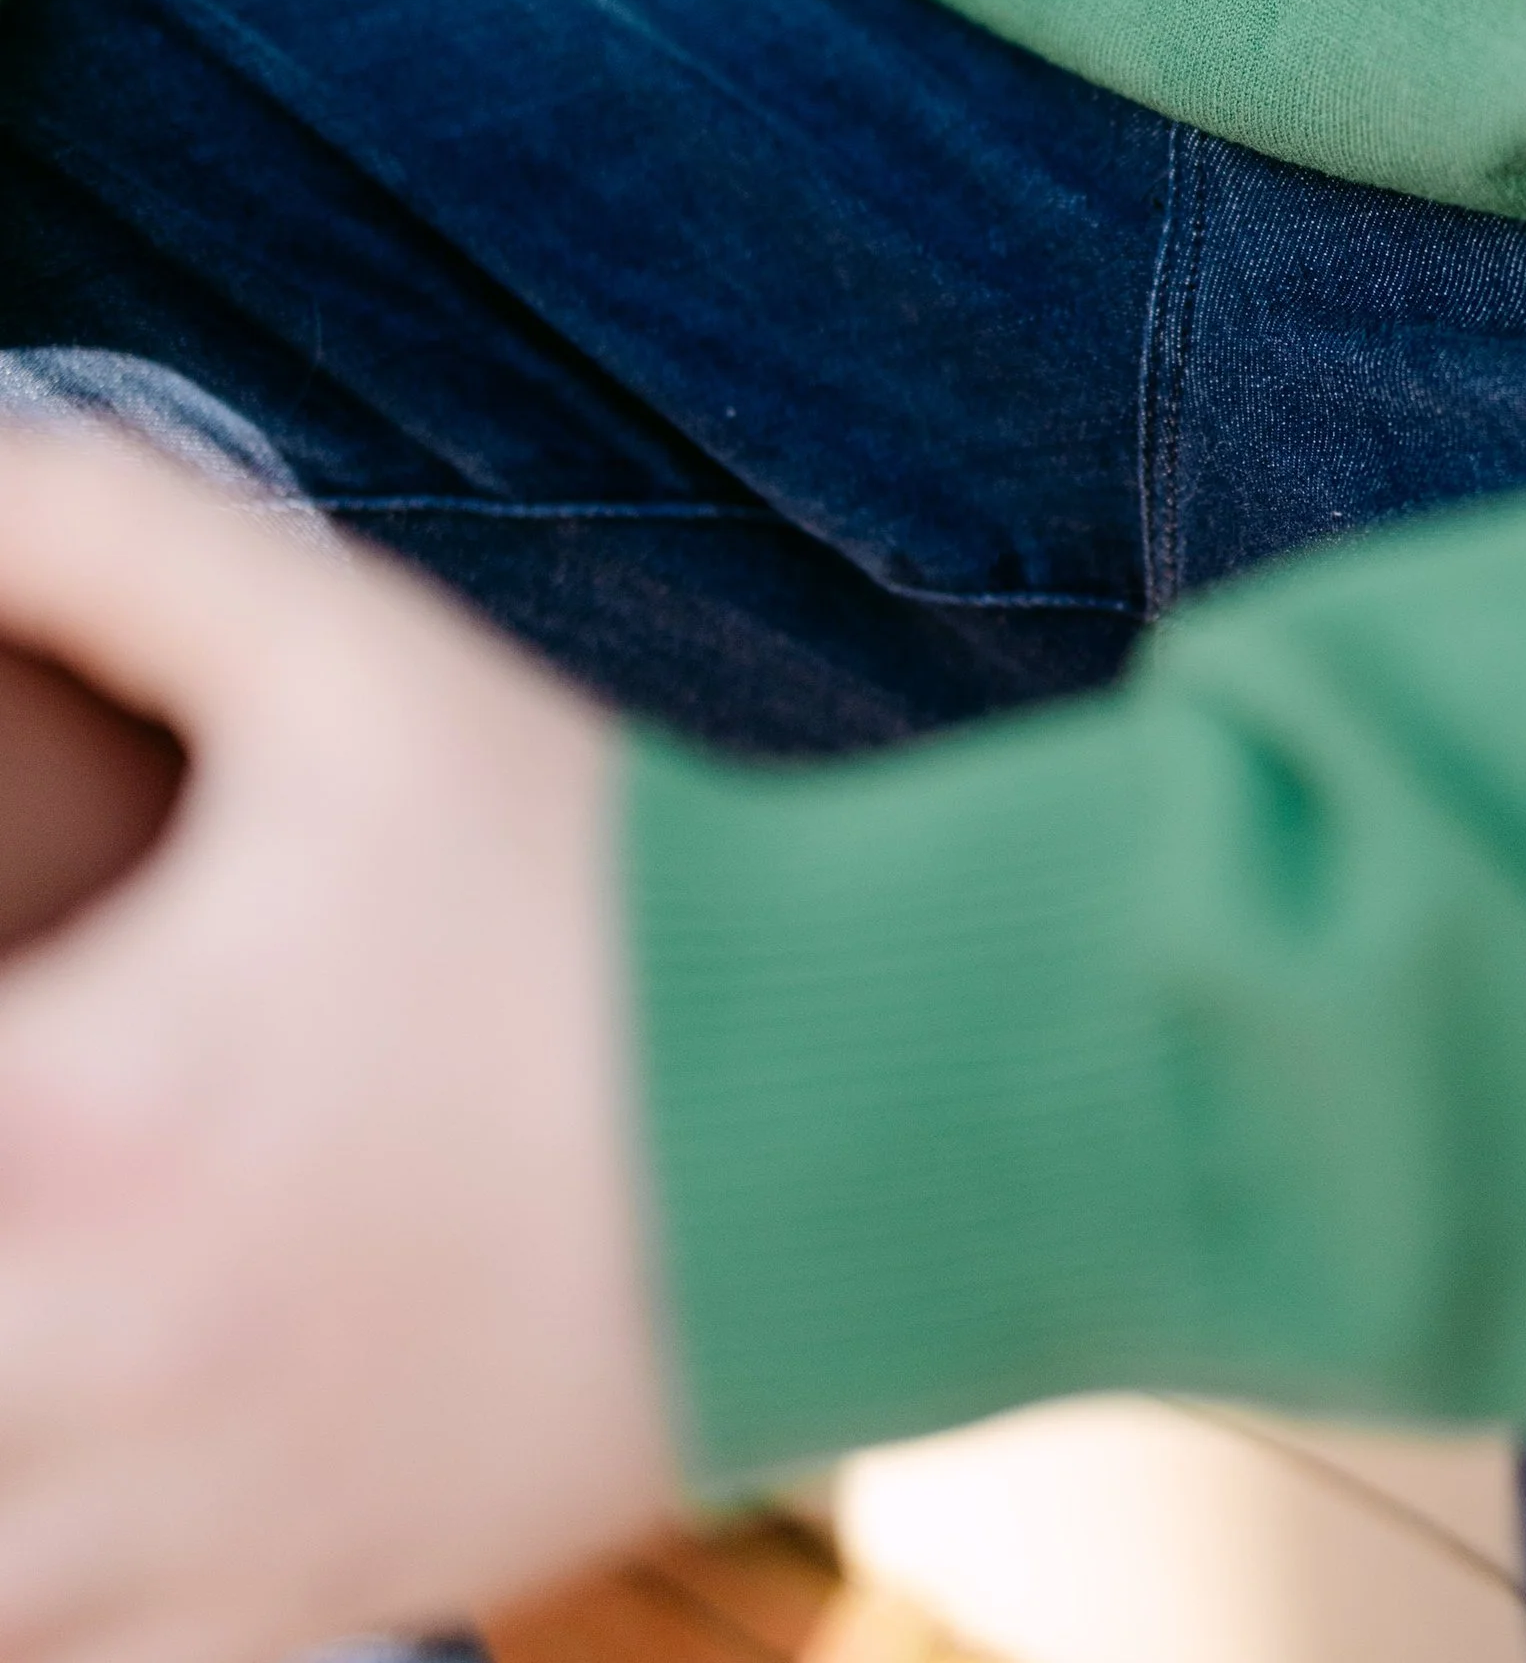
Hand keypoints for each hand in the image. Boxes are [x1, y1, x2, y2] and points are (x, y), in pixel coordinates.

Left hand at [0, 428, 679, 1662]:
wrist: (879, 1107)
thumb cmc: (610, 886)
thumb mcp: (346, 651)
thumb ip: (98, 536)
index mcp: (78, 1112)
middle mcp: (95, 1350)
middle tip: (27, 1121)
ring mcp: (193, 1518)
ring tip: (48, 1263)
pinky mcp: (295, 1604)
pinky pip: (58, 1661)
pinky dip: (35, 1573)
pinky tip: (80, 1439)